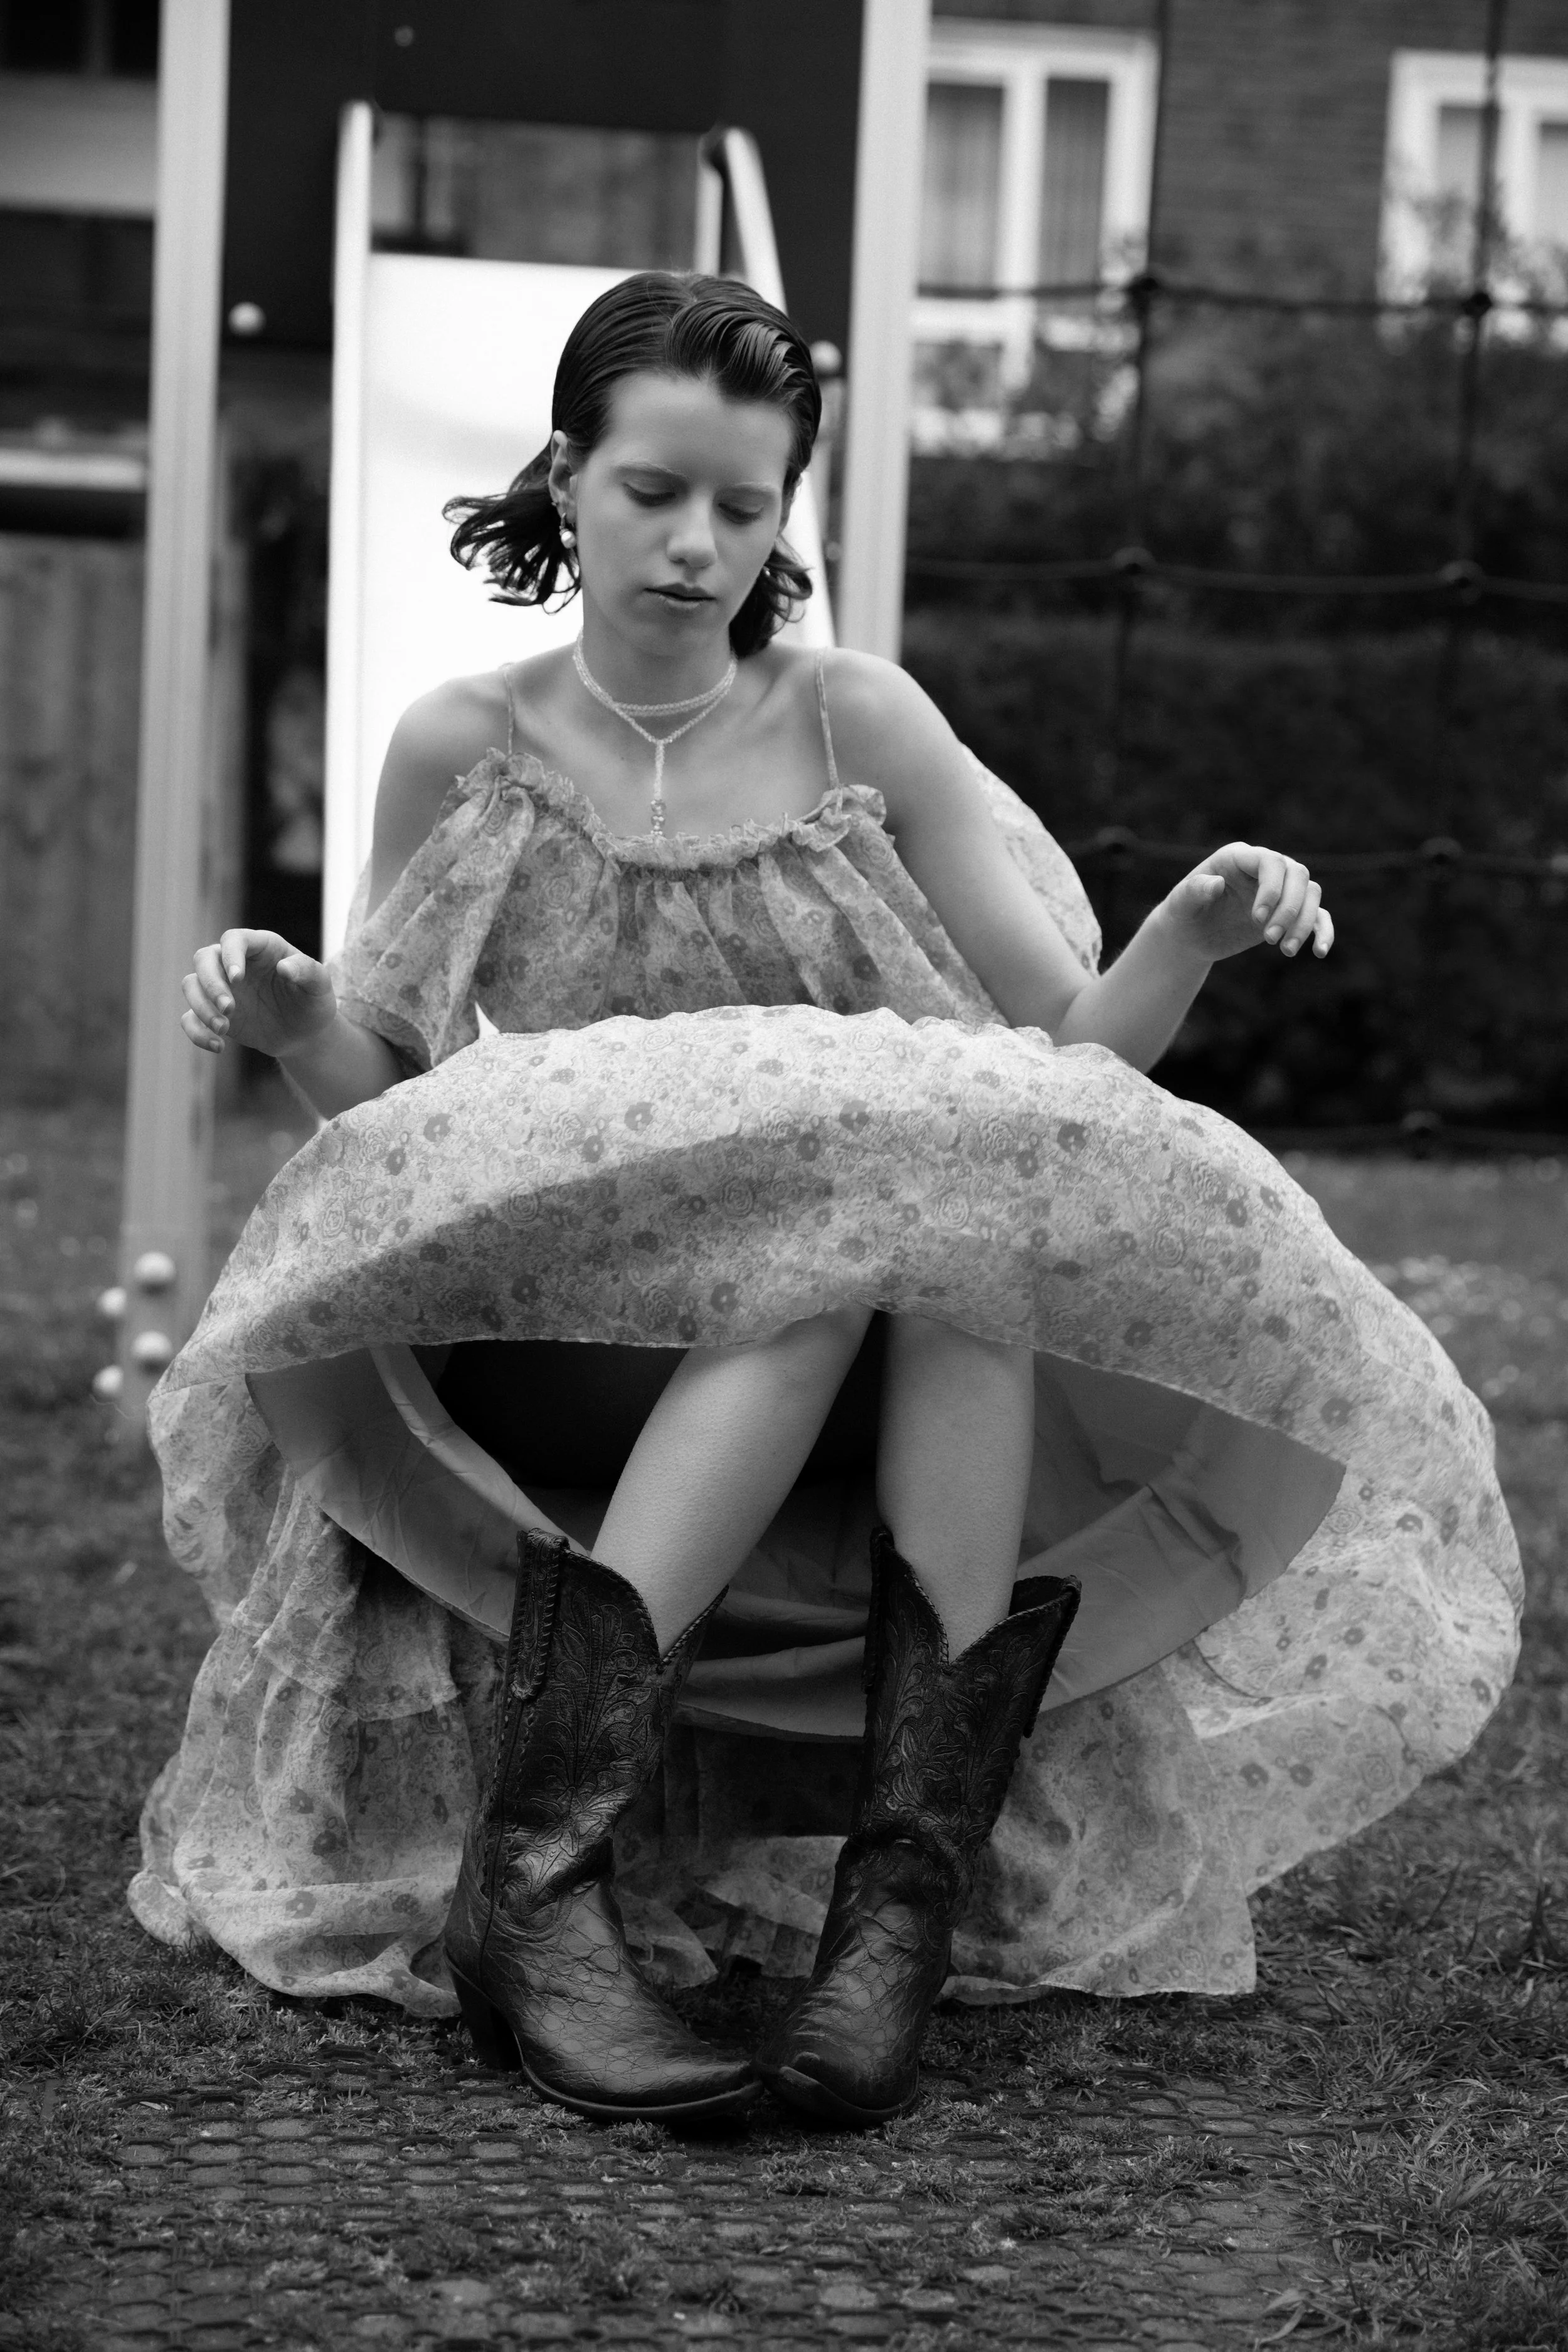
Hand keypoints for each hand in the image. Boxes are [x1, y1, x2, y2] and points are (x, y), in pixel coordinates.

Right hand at [181, 928, 337, 1058]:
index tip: (238, 978)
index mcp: (261, 947)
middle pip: (203, 959)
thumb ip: (307, 971)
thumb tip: (285, 968)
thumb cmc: (313, 1002)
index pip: (233, 939)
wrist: (305, 1034)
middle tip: (230, 1009)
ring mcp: (221, 987)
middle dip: (211, 984)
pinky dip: (197, 1032)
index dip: (230, 955)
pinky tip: (218, 1046)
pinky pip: (190, 1017)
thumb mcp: (319, 986)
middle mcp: (235, 963)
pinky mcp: (213, 1012)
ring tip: (224, 1029)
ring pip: (191, 986)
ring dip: (201, 1008)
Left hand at [1159, 843, 1333, 964]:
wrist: (1190, 935)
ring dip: (1304, 923)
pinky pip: (1318, 916)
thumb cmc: (1184, 913)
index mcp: (1239, 857)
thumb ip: (1194, 890)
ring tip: (1285, 951)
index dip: (1272, 888)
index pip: (1271, 861)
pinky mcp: (1288, 913)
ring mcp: (1280, 890)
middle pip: (1297, 875)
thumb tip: (1215, 883)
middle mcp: (1264, 869)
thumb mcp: (1181, 903)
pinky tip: (1319, 952)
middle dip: (1289, 908)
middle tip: (1270, 939)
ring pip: (1311, 894)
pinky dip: (1322, 931)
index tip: (1257, 919)